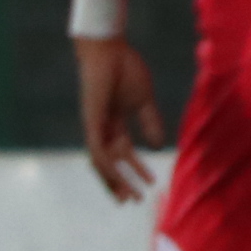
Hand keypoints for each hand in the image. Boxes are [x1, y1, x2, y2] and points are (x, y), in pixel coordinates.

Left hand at [76, 37, 163, 201]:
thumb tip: (158, 145)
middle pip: (108, 164)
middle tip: (133, 201)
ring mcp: (95, 127)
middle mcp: (102, 128)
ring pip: (101, 163)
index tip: (149, 186)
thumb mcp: (144, 101)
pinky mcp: (91, 122)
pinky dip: (107, 166)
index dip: (134, 170)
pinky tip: (119, 178)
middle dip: (120, 183)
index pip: (122, 153)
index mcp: (114, 123)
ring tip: (129, 197)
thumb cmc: (125, 68)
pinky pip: (97, 150)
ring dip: (114, 182)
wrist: (110, 49)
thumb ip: (151, 122)